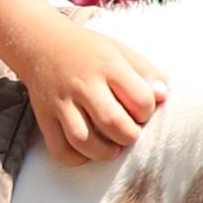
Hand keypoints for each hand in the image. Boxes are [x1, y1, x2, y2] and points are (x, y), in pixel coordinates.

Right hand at [1, 10, 166, 166]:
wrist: (40, 43)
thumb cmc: (88, 51)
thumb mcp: (119, 51)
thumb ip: (145, 71)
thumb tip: (163, 97)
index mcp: (107, 65)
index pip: (139, 99)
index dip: (147, 111)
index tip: (141, 111)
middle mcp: (82, 84)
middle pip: (113, 122)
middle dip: (130, 136)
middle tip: (130, 133)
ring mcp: (61, 102)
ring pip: (84, 140)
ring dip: (105, 152)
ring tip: (113, 147)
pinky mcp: (44, 117)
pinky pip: (60, 149)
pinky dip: (77, 158)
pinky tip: (88, 150)